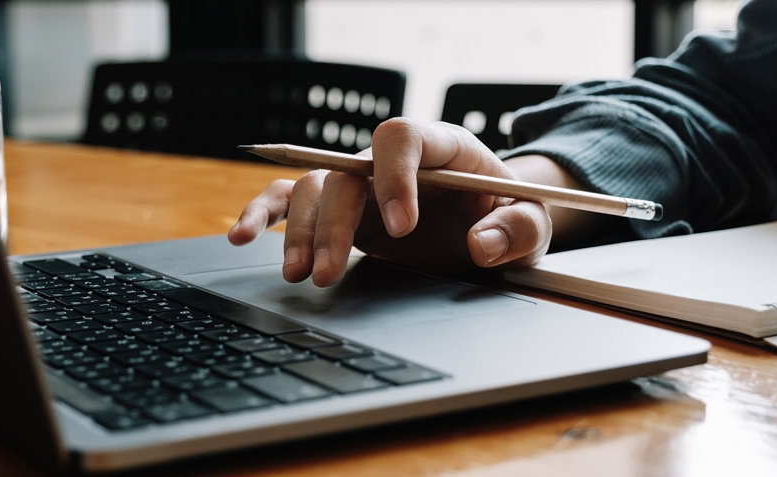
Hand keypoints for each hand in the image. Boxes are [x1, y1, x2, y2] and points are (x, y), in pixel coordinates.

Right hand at [228, 118, 558, 286]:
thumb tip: (482, 243)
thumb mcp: (533, 224)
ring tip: (302, 275)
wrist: (493, 221)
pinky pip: (293, 201)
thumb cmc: (509, 213)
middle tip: (330, 272)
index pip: (402, 138)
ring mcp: (362, 184)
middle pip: (346, 172)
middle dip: (335, 224)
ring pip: (314, 189)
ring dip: (301, 232)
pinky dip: (265, 214)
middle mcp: (391, 161)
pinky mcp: (342, 210)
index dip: (395, 177)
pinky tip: (244, 235)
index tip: (402, 226)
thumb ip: (517, 231)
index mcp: (441, 146)